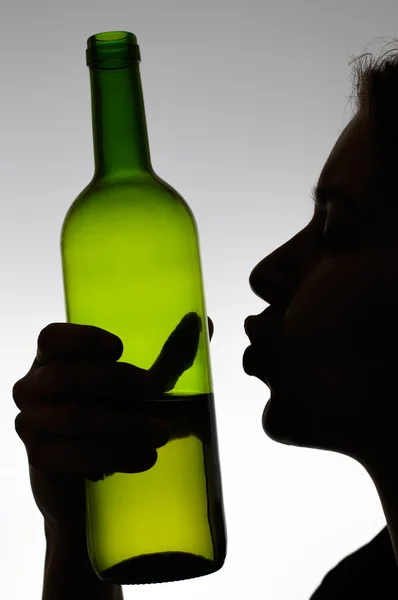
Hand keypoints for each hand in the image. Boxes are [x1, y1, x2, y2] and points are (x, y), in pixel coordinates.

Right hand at [13, 315, 213, 534]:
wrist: (93, 475)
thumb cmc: (117, 414)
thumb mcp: (144, 385)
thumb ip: (169, 355)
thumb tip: (201, 322)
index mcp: (54, 358)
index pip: (52, 338)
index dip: (81, 339)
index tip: (120, 347)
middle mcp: (34, 386)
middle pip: (65, 376)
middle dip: (113, 381)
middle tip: (154, 389)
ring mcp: (32, 422)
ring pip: (74, 418)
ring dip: (122, 424)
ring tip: (161, 432)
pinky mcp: (42, 458)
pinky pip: (73, 455)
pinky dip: (114, 455)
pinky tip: (144, 458)